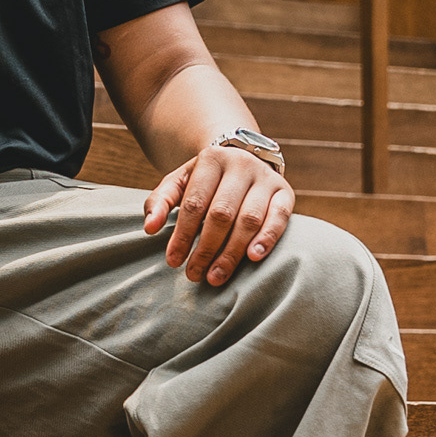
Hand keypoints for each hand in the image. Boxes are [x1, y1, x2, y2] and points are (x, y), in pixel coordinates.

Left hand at [144, 146, 293, 286]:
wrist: (242, 160)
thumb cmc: (205, 181)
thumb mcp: (179, 183)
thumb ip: (160, 202)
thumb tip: (149, 228)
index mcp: (212, 159)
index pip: (194, 203)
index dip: (183, 235)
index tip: (173, 261)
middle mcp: (241, 165)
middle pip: (221, 214)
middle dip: (205, 249)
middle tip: (193, 275)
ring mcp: (266, 178)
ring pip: (249, 219)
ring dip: (232, 252)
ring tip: (216, 277)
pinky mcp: (285, 192)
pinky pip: (280, 217)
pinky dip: (267, 238)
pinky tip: (253, 257)